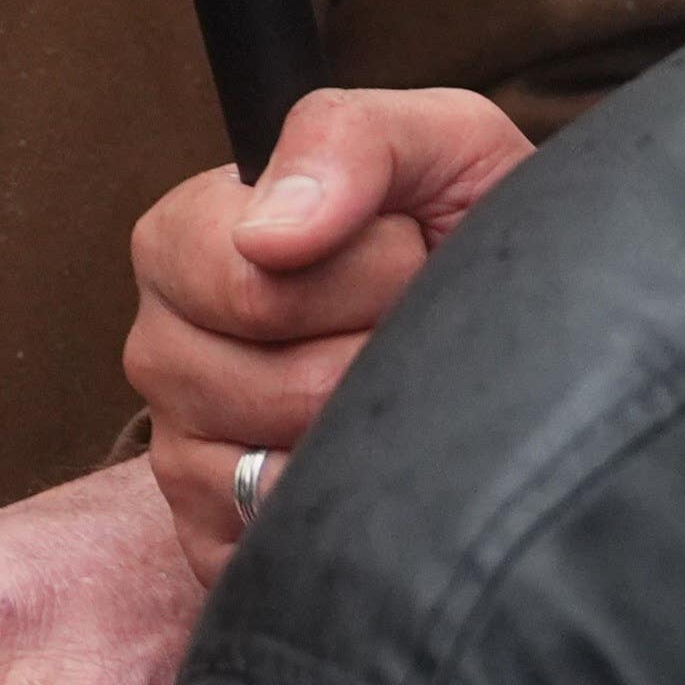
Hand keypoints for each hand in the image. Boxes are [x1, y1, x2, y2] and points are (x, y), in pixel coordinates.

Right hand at [123, 86, 531, 581]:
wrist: (522, 332)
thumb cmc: (461, 228)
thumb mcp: (435, 145)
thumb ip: (347, 142)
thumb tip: (268, 236)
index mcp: (184, 239)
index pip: (248, 280)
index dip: (361, 269)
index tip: (407, 246)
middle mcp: (162, 346)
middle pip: (276, 382)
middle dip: (378, 351)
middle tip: (409, 323)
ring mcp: (180, 449)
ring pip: (283, 470)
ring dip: (376, 433)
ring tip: (398, 388)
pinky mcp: (211, 537)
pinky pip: (273, 541)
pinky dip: (349, 513)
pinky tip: (370, 461)